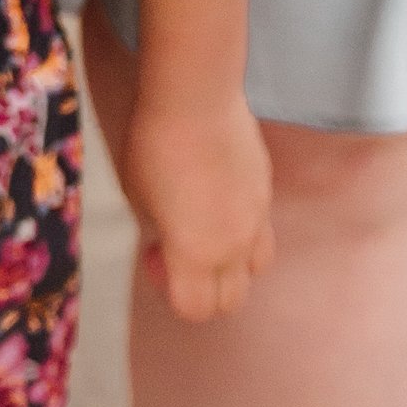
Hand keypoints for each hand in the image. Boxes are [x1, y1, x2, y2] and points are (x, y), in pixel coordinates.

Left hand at [119, 94, 275, 323]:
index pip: (194, 309)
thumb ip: (162, 232)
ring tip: (206, 230)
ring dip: (231, 265)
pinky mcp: (267, 191)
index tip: (153, 253)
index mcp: (196, 253)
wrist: (196, 97)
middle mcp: (234, 245)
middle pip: (231, 300)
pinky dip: (242, 230)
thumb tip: (172, 239)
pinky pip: (261, 229)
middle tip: (177, 249)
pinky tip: (218, 195)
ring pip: (256, 269)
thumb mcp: (139, 198)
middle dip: (204, 289)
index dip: (168, 291)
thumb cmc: (153, 146)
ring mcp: (258, 218)